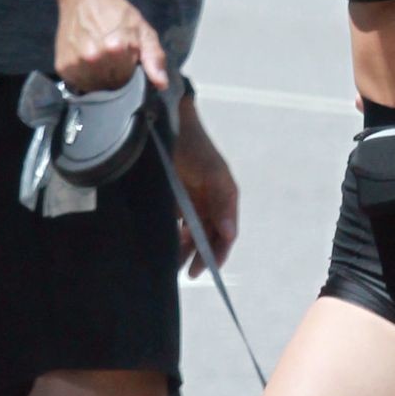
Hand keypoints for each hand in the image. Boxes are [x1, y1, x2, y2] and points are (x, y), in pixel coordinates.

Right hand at [55, 0, 167, 93]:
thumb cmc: (118, 13)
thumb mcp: (143, 30)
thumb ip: (154, 58)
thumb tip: (161, 84)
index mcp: (115, 49)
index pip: (126, 81)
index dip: (127, 72)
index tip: (125, 59)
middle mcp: (92, 57)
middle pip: (110, 85)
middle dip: (114, 75)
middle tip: (112, 57)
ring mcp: (75, 63)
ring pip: (94, 86)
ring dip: (98, 78)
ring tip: (99, 58)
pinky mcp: (62, 66)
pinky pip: (78, 83)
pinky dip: (84, 76)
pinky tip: (87, 61)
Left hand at [173, 101, 238, 275]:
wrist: (166, 122)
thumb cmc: (193, 145)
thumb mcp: (211, 173)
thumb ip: (221, 202)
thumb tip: (230, 233)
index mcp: (224, 196)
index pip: (225, 233)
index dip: (218, 252)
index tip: (207, 269)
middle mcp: (211, 201)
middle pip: (208, 237)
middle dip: (199, 256)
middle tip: (187, 273)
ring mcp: (193, 200)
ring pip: (191, 233)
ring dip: (184, 249)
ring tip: (171, 264)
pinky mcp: (174, 198)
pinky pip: (176, 224)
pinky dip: (172, 236)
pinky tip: (164, 246)